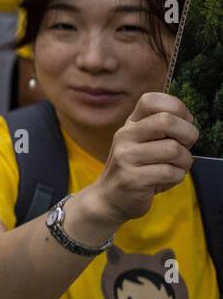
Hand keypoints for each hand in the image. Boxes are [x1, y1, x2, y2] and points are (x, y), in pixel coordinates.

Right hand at [87, 92, 197, 225]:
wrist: (109, 198)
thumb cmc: (136, 168)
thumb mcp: (144, 142)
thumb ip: (163, 129)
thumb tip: (188, 121)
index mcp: (130, 124)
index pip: (152, 100)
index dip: (176, 107)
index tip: (182, 122)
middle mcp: (125, 136)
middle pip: (166, 121)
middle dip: (188, 134)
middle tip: (185, 146)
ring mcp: (126, 157)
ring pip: (174, 150)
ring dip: (184, 162)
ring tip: (175, 167)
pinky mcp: (132, 178)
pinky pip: (170, 172)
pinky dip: (176, 178)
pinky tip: (165, 180)